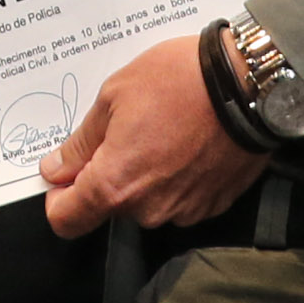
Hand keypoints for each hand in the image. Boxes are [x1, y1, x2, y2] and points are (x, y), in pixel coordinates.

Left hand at [39, 31, 268, 236]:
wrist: (248, 84)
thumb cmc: (178, 81)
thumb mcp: (114, 96)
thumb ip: (81, 143)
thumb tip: (56, 169)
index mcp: (115, 185)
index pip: (67, 221)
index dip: (58, 197)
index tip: (64, 172)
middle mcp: (148, 209)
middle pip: (110, 205)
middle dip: (109, 172)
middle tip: (125, 128)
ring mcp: (184, 211)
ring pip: (146, 201)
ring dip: (145, 174)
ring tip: (162, 128)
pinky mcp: (213, 205)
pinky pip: (179, 198)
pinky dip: (176, 176)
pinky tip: (186, 140)